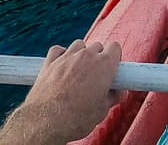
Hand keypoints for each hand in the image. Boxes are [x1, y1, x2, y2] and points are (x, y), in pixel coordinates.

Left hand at [0, 39, 121, 144]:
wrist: (47, 122)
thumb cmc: (76, 118)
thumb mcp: (102, 110)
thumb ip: (113, 97)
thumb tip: (120, 93)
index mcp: (104, 65)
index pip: (115, 48)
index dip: (114, 58)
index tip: (112, 69)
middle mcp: (86, 56)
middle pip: (97, 46)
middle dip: (98, 58)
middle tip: (95, 75)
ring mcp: (67, 57)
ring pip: (78, 45)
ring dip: (80, 54)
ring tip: (78, 70)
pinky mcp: (50, 62)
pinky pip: (58, 50)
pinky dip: (61, 55)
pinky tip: (62, 65)